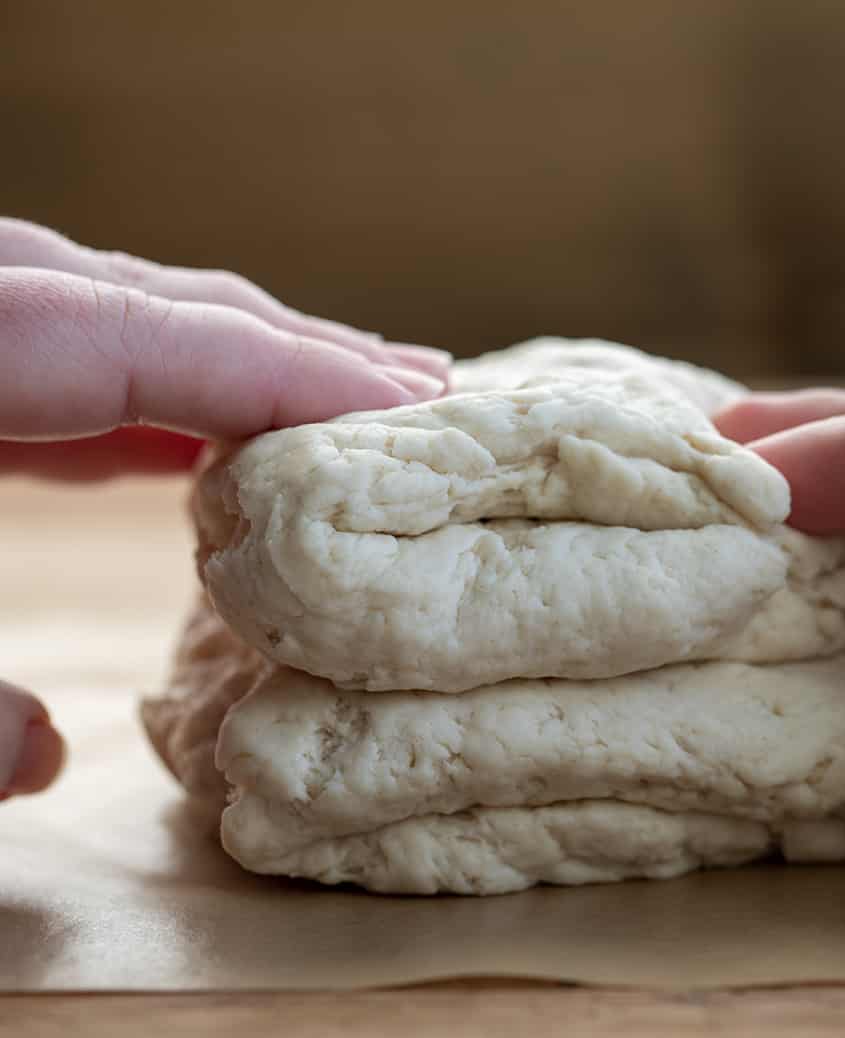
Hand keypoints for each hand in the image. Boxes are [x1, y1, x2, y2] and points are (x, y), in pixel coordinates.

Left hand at [0, 217, 451, 798]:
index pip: (146, 340)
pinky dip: (154, 378)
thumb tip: (45, 756)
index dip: (290, 373)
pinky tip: (202, 429)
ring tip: (350, 402)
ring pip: (116, 308)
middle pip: (152, 302)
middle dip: (297, 348)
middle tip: (427, 393)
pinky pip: (68, 341)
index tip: (418, 406)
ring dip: (240, 356)